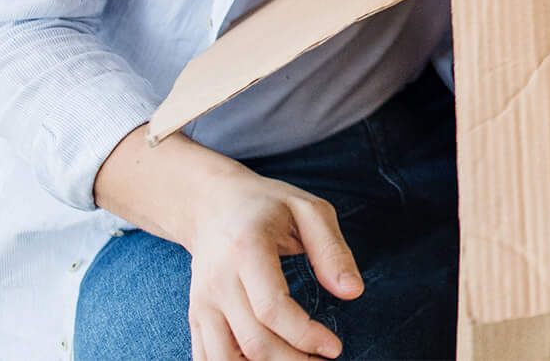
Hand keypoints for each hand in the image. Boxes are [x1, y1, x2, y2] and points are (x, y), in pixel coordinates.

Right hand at [184, 166, 361, 360]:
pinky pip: (207, 358)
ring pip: (224, 359)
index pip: (272, 308)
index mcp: (247, 249)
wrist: (211, 204)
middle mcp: (217, 281)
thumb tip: (353, 292)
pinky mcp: (195, 316)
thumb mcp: (309, 210)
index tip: (334, 348)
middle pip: (251, 341)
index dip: (304, 335)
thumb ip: (332, 250)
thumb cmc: (268, 205)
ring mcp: (201, 302)